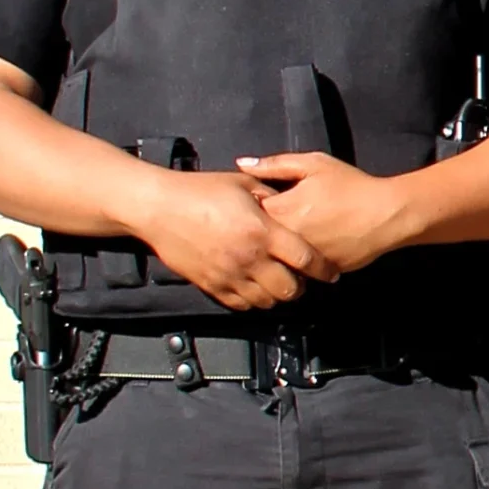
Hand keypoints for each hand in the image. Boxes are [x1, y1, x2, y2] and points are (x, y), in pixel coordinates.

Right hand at [132, 170, 335, 309]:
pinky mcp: (210, 285)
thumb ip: (270, 194)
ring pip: (266, 301)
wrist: (158, 208)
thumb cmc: (199, 191)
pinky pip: (240, 304)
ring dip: (276, 295)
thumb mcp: (242, 183)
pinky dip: (253, 300)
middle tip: (302, 279)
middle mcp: (249, 257)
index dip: (322, 269)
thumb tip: (288, 202)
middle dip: (301, 287)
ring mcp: (229, 275)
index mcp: (263, 231)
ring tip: (278, 284)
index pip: (305, 259)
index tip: (330, 273)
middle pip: (289, 289)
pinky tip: (255, 288)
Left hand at [240, 153, 413, 273]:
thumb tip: (241, 164)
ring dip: (279, 248)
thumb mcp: (314, 165)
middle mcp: (285, 238)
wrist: (387, 214)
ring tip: (300, 233)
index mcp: (279, 210)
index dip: (252, 206)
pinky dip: (299, 260)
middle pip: (259, 238)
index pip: (247, 212)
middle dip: (263, 230)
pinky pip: (298, 268)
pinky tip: (315, 245)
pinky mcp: (316, 273)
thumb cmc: (352, 186)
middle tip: (284, 218)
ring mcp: (299, 259)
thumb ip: (274, 164)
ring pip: (276, 257)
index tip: (263, 202)